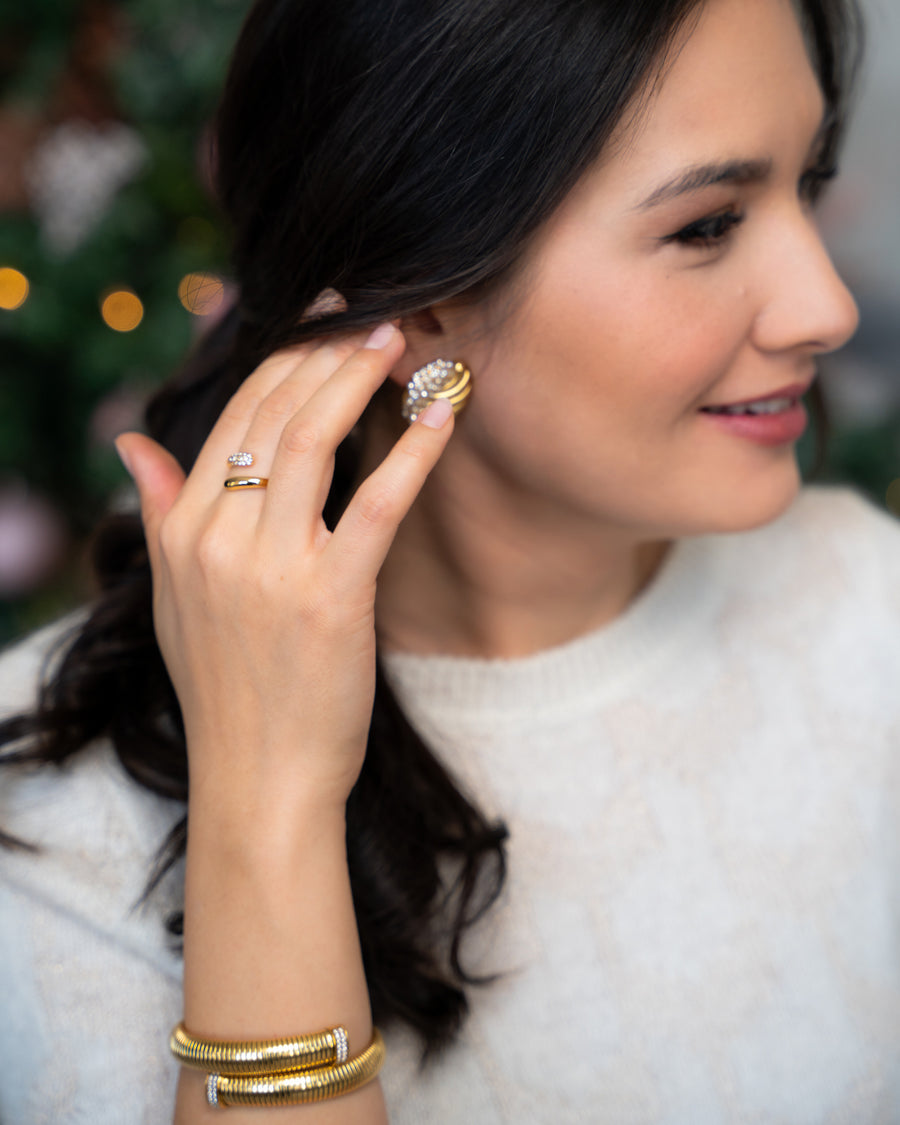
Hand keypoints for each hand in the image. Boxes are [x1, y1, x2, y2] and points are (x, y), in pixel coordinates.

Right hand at [116, 324, 453, 829]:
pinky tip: (441, 413)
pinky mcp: (331, 598)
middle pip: (271, 414)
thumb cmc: (225, 688)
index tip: (317, 320)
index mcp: (182, 531)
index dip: (280, 359)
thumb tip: (132, 444)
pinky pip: (375, 505)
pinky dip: (411, 451)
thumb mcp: (175, 598)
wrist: (258, 779)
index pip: (232, 419)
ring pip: (313, 439)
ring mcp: (271, 568)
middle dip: (322, 350)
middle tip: (367, 310)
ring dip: (360, 377)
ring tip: (400, 335)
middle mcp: (218, 539)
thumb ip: (159, 511)